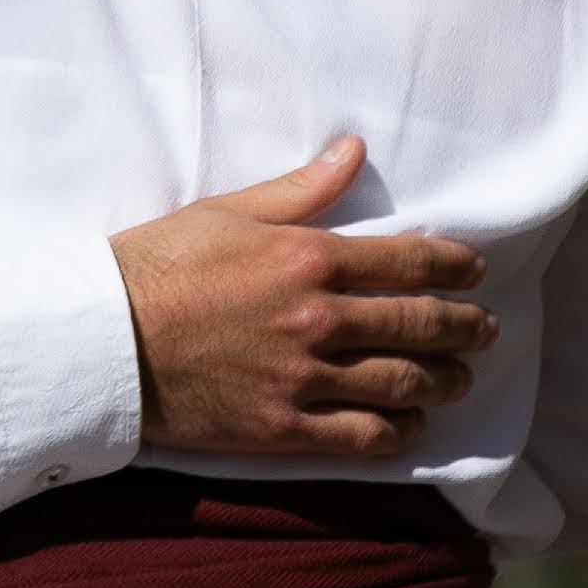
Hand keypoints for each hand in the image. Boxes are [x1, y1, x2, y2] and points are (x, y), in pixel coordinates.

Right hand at [112, 135, 492, 459]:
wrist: (103, 339)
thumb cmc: (157, 264)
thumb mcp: (226, 210)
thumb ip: (300, 188)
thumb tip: (353, 150)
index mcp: (308, 258)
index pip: (409, 263)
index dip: (454, 267)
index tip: (474, 271)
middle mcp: (317, 318)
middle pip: (418, 325)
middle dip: (464, 327)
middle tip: (484, 330)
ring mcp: (302, 378)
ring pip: (400, 383)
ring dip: (441, 381)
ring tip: (456, 379)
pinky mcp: (281, 428)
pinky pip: (360, 436)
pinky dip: (396, 431)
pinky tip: (407, 425)